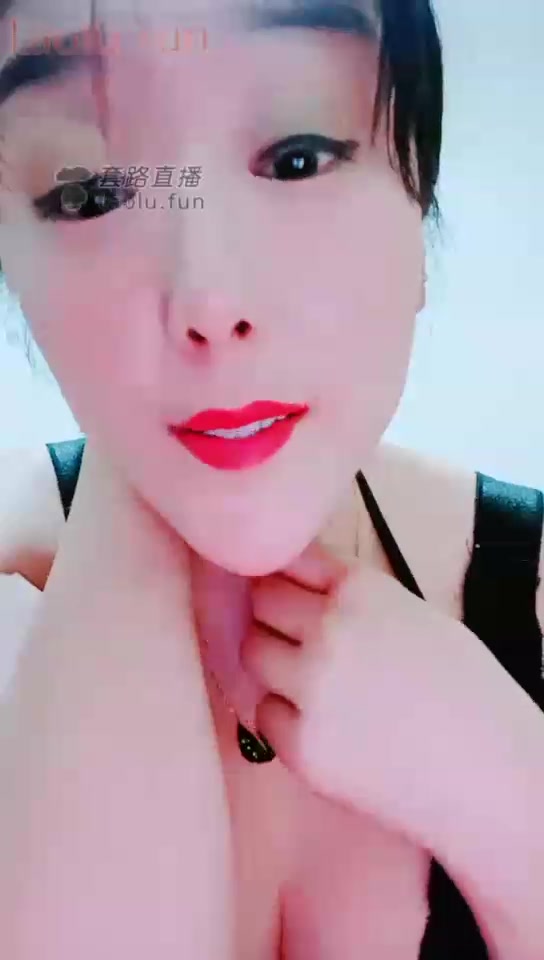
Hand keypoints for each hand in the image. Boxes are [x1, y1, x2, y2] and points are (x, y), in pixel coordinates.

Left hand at [242, 540, 508, 844]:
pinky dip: (283, 716)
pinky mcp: (300, 745)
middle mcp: (329, 630)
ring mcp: (310, 688)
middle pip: (261, 602)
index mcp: (362, 590)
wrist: (491, 775)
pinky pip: (265, 713)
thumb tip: (299, 586)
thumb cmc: (465, 691)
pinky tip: (323, 726)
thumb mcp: (414, 616)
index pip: (288, 559)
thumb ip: (353, 597)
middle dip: (274, 616)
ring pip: (253, 653)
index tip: (287, 589)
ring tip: (312, 684)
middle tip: (299, 641)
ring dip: (273, 662)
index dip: (285, 575)